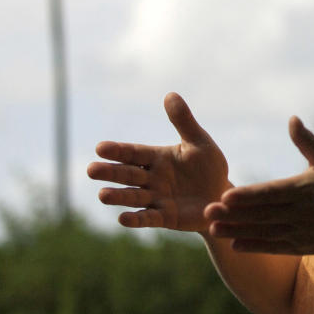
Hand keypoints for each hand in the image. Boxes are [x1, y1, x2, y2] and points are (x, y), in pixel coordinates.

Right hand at [87, 92, 230, 232]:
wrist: (223, 196)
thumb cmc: (209, 167)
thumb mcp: (199, 142)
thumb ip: (183, 121)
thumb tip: (170, 94)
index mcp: (157, 158)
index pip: (133, 153)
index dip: (117, 151)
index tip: (100, 147)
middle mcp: (152, 178)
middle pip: (127, 174)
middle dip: (110, 172)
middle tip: (91, 170)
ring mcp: (157, 199)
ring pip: (134, 197)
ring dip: (118, 196)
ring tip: (102, 195)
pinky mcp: (166, 218)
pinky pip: (149, 218)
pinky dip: (136, 219)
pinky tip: (122, 219)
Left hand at [204, 116, 313, 261]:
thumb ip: (307, 141)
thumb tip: (292, 119)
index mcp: (305, 189)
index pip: (271, 193)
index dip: (248, 195)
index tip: (226, 194)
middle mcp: (300, 213)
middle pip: (262, 214)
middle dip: (234, 214)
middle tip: (208, 210)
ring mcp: (300, 232)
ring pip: (263, 233)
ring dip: (237, 231)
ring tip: (213, 229)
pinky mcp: (300, 246)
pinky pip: (273, 247)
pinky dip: (254, 247)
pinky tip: (234, 244)